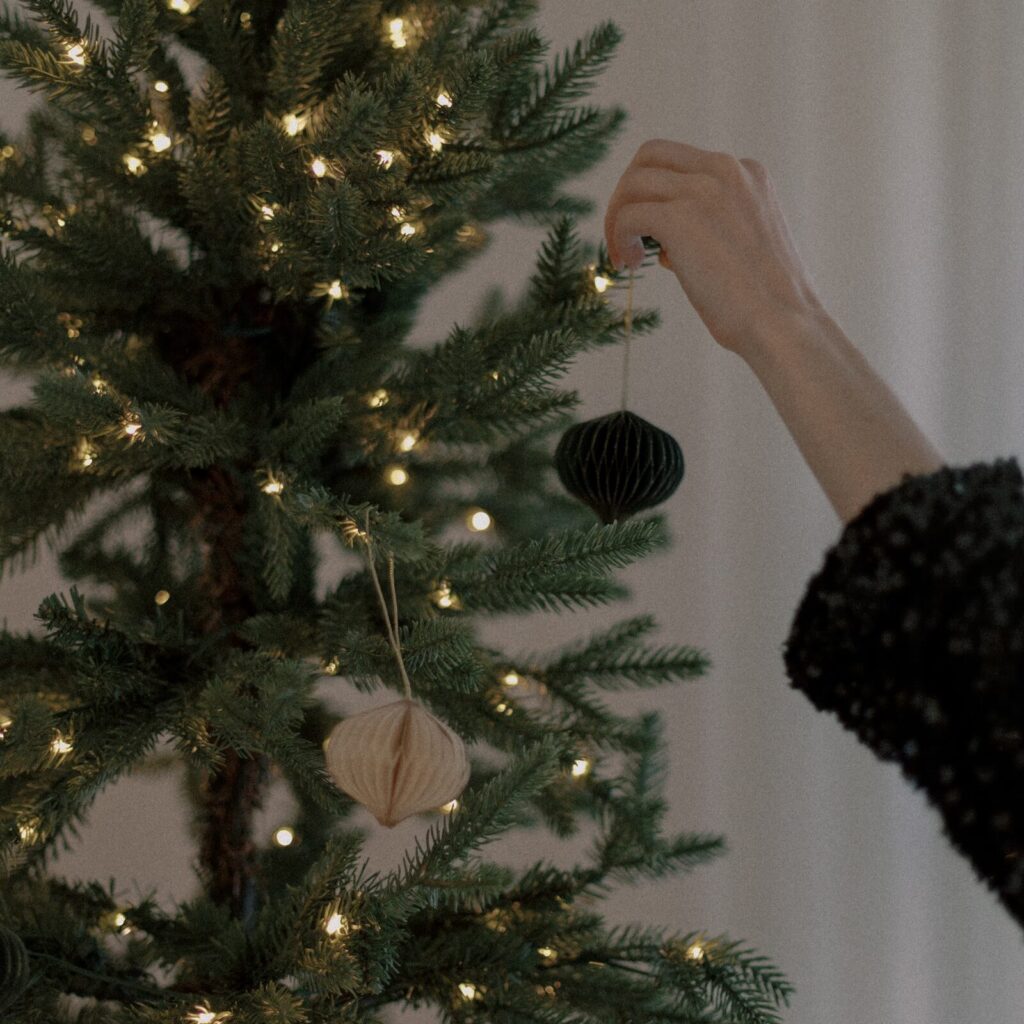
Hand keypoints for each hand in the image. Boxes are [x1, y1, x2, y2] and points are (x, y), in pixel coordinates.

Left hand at [604, 139, 826, 355]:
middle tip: (624, 236)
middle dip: (628, 193)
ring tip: (625, 256)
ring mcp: (704, 190)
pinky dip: (618, 236)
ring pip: (634, 182)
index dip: (656, 193)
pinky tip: (629, 264)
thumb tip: (665, 242)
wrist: (783, 323)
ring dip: (618, 217)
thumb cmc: (764, 301)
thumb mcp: (743, 245)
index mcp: (747, 173)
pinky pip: (629, 214)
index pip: (681, 161)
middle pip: (650, 156)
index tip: (650, 233)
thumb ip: (710, 227)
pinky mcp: (681, 218)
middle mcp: (726, 170)